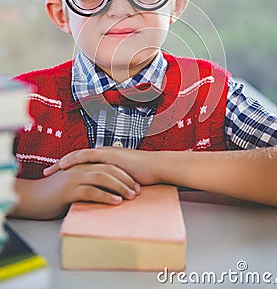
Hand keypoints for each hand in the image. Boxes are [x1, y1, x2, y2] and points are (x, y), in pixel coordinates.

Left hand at [44, 147, 159, 185]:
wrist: (157, 167)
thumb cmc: (145, 175)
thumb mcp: (125, 180)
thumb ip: (115, 183)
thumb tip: (107, 195)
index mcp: (107, 159)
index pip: (83, 162)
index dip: (69, 167)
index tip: (56, 175)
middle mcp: (104, 154)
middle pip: (77, 157)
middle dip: (60, 164)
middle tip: (46, 172)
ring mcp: (107, 153)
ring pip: (79, 155)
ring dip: (64, 162)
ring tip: (51, 169)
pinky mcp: (110, 155)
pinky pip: (88, 156)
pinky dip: (75, 160)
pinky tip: (65, 165)